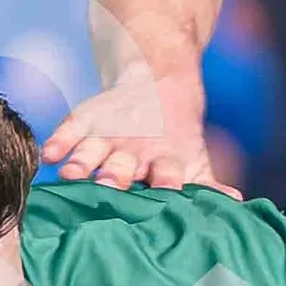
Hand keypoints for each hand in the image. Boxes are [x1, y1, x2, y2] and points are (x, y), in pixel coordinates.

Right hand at [39, 69, 234, 194]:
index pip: (165, 175)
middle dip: (116, 177)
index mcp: (164, 162)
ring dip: (83, 163)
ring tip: (70, 175)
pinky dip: (60, 140)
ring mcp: (109, 135)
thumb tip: (237, 204)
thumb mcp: (194, 159)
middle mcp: (135, 150)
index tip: (167, 193)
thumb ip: (208, 184)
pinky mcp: (87, 120)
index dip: (167, 182)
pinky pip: (71, 128)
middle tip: (109, 186)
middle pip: (123, 166)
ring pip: (94, 150)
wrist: (159, 81)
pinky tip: (48, 154)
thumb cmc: (176, 138)